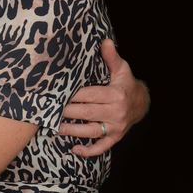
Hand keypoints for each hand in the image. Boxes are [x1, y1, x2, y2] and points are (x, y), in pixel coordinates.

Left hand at [59, 39, 149, 156]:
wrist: (142, 103)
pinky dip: (89, 150)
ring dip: (73, 131)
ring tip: (56, 128)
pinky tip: (74, 150)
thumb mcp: (122, 69)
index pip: (90, 95)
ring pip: (91, 131)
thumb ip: (111, 57)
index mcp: (116, 94)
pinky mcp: (115, 137)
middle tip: (49, 110)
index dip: (73, 95)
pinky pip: (102, 146)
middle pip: (87, 113)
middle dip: (67, 112)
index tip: (57, 94)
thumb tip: (104, 41)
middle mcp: (116, 112)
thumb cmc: (126, 83)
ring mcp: (116, 127)